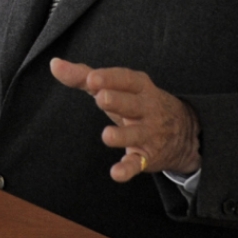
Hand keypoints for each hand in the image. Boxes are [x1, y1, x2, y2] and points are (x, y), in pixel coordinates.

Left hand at [50, 58, 200, 182]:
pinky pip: (137, 163)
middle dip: (118, 101)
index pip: (126, 79)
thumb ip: (83, 76)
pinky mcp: (147, 157)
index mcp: (139, 87)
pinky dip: (127, 169)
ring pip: (136, 134)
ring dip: (122, 136)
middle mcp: (147, 109)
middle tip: (101, 98)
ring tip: (107, 136)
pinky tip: (115, 173)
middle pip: (132, 104)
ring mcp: (149, 133)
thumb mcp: (116, 87)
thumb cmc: (137, 102)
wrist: (183, 132)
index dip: (109, 78)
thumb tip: (55, 64)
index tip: (91, 78)